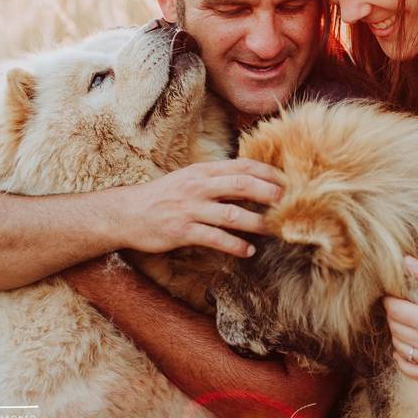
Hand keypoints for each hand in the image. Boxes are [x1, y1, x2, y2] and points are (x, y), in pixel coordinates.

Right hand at [109, 158, 283, 257]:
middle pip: (241, 185)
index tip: (287, 181)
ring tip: (275, 230)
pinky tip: (248, 251)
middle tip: (289, 202)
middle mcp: (198, 186)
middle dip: (269, 193)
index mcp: (203, 171)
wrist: (127, 213)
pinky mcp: (183, 231)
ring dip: (257, 223)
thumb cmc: (164, 196)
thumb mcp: (190, 179)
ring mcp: (190, 209)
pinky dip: (235, 245)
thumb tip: (251, 183)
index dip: (267, 173)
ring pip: (232, 214)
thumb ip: (217, 179)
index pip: (242, 166)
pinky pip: (215, 238)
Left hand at [383, 256, 417, 379]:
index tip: (391, 295)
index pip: (394, 310)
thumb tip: (407, 261)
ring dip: (396, 336)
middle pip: (395, 329)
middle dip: (392, 316)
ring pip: (400, 349)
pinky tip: (403, 352)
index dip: (388, 301)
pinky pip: (412, 372)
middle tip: (398, 306)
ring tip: (402, 325)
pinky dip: (403, 362)